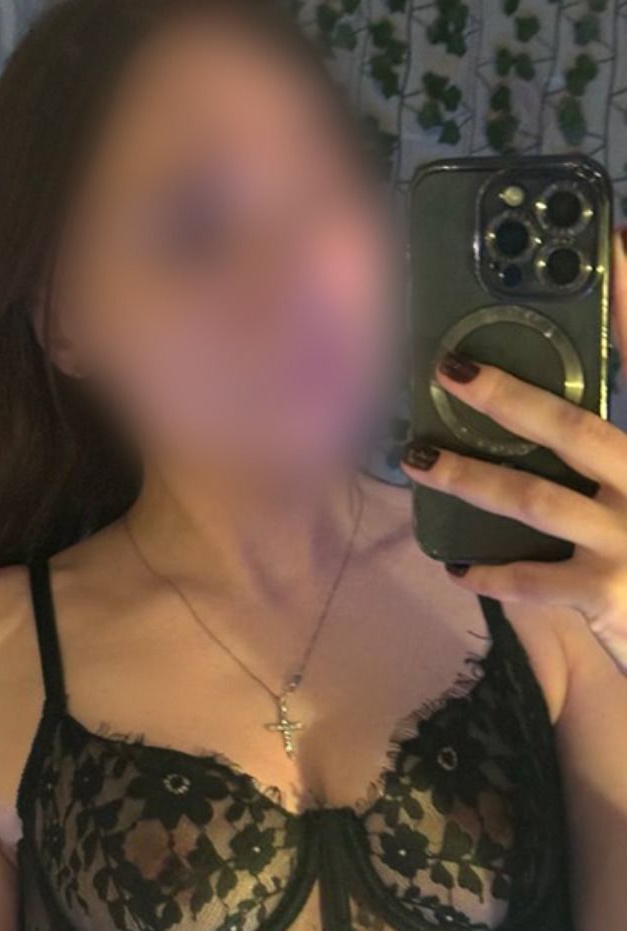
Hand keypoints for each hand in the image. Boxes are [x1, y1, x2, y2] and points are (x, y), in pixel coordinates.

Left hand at [400, 227, 626, 675]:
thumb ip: (593, 445)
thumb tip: (525, 405)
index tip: (604, 242)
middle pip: (570, 427)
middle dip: (506, 397)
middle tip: (449, 370)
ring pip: (534, 498)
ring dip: (470, 480)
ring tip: (420, 461)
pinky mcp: (606, 593)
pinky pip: (530, 580)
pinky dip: (489, 575)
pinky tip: (457, 568)